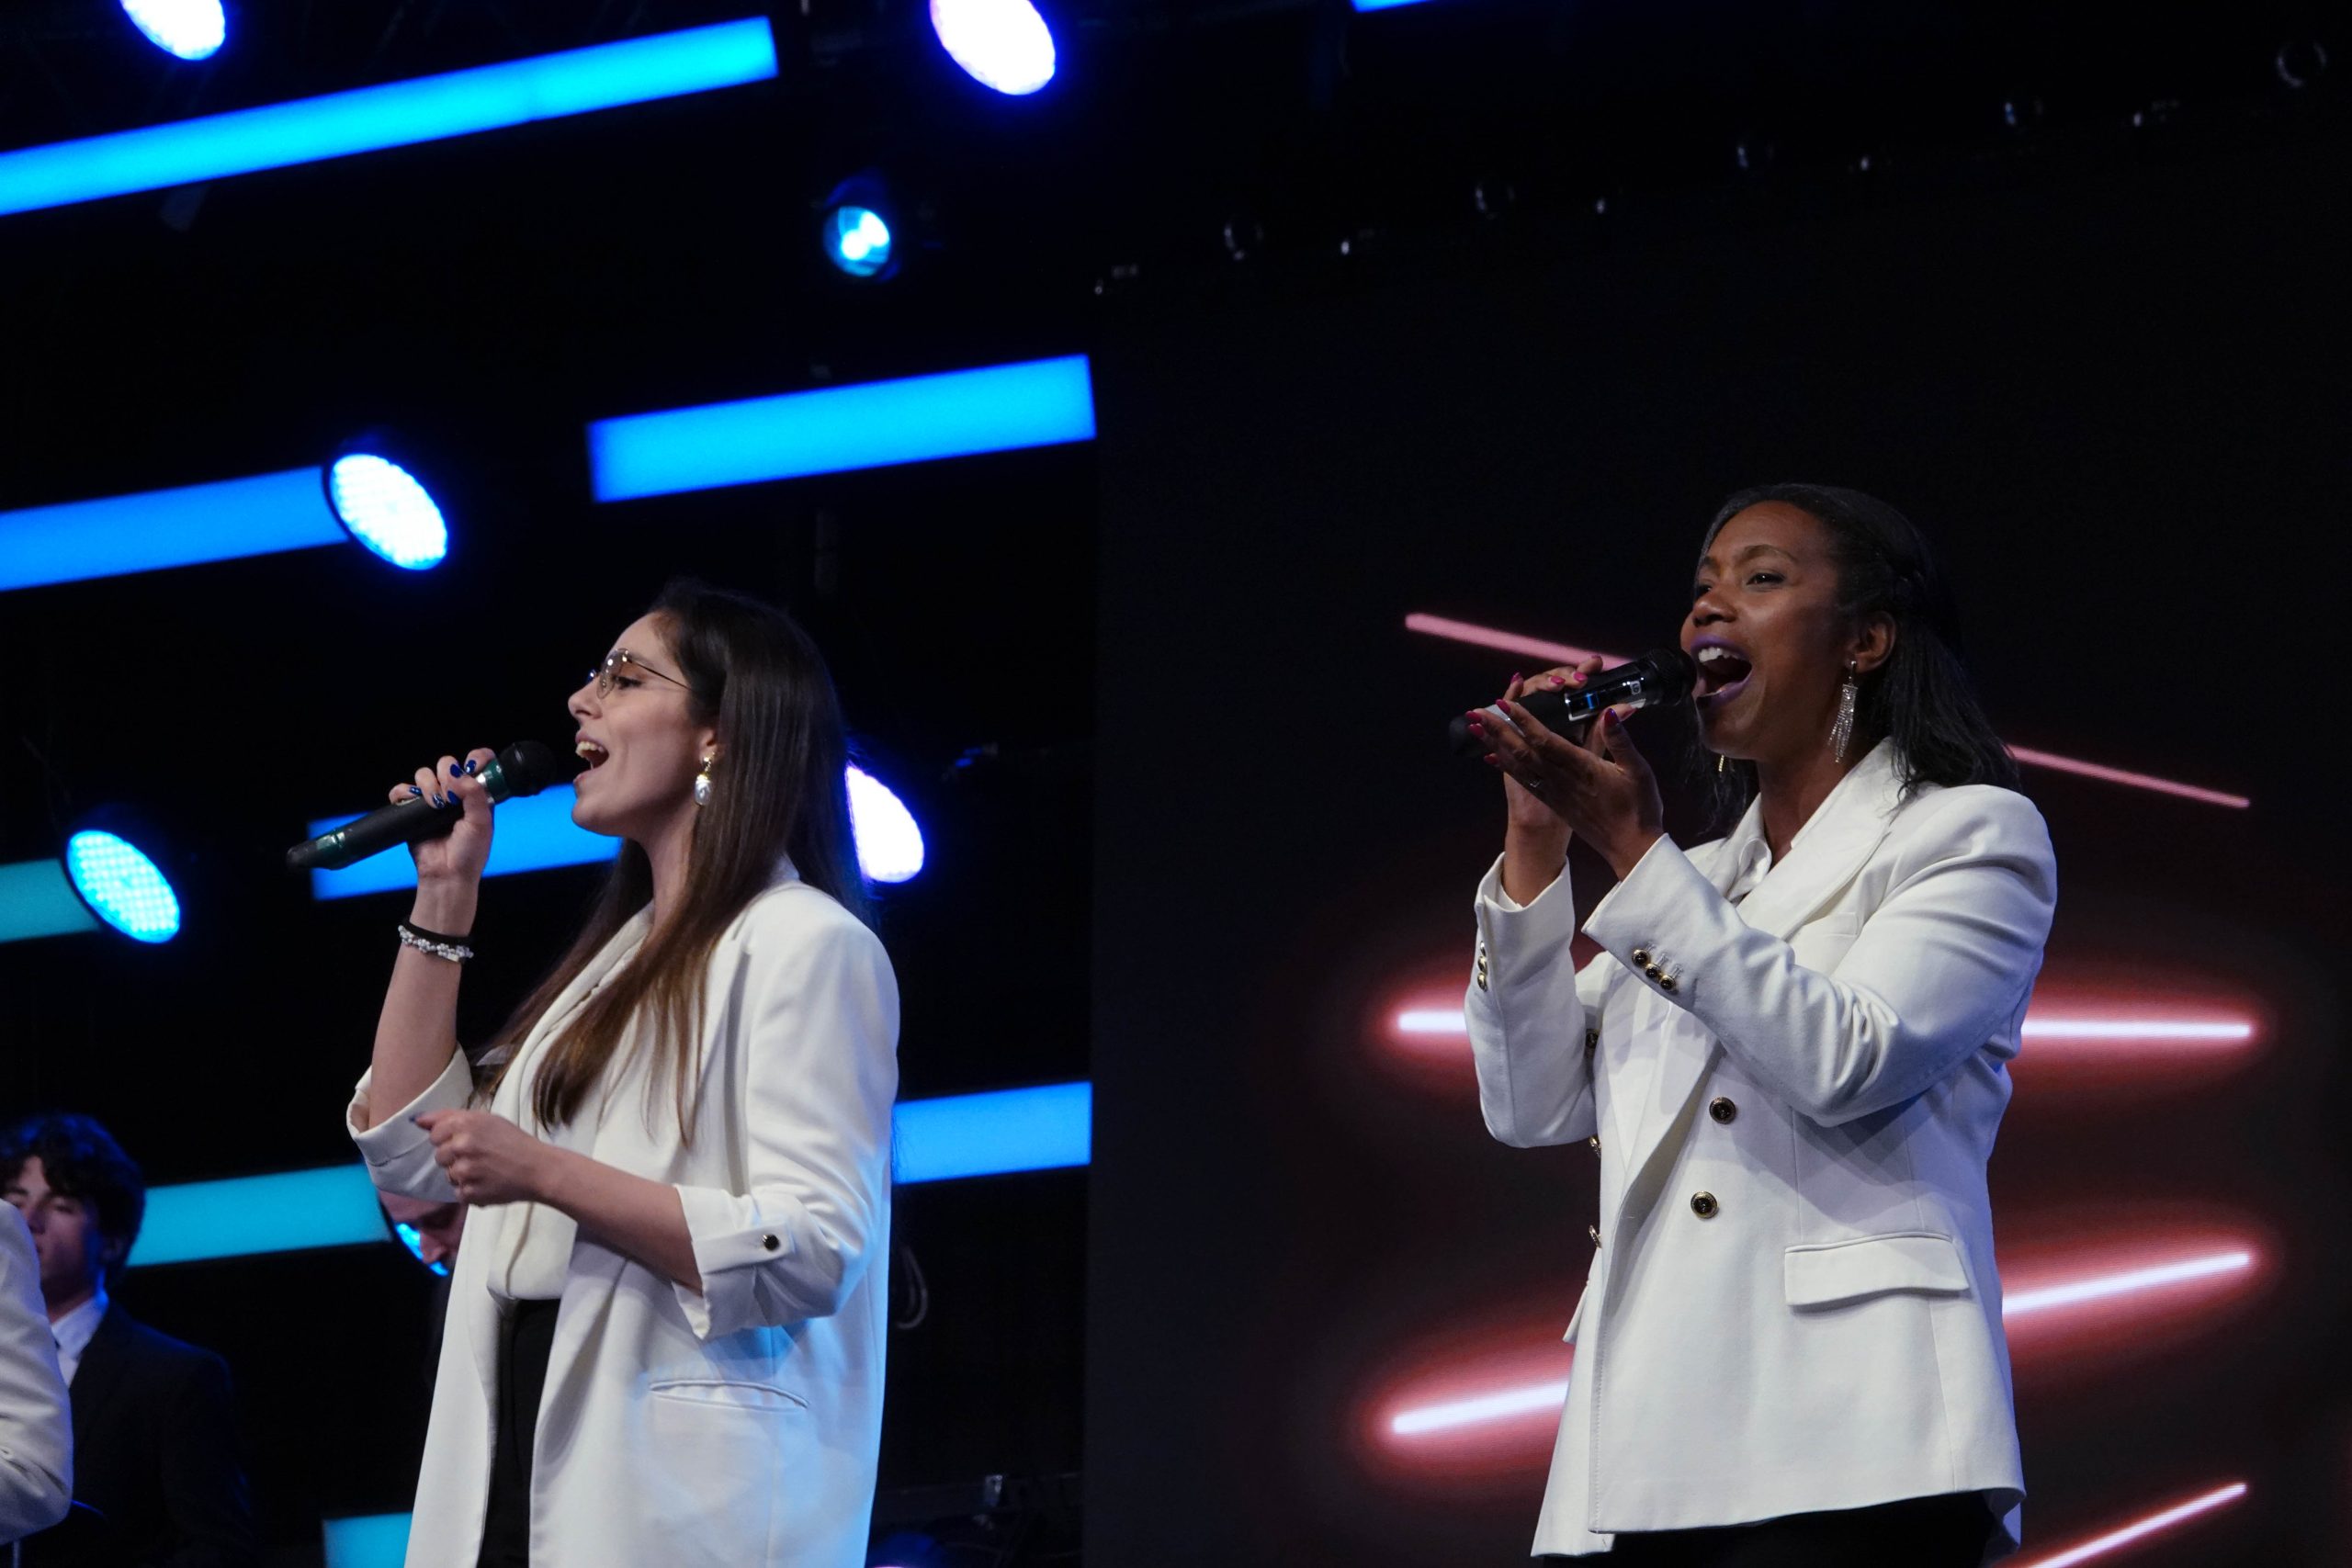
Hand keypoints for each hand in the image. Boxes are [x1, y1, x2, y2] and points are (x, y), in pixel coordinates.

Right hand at [388, 747, 498, 885]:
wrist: (447, 875)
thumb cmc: (470, 852)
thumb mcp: (482, 822)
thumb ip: (475, 794)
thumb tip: (458, 772)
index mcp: (477, 794)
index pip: (478, 762)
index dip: (476, 758)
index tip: (472, 765)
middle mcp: (455, 794)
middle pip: (446, 763)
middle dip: (447, 774)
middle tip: (450, 796)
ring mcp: (433, 801)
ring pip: (424, 774)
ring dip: (428, 785)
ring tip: (435, 805)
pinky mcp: (412, 810)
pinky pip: (402, 791)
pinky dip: (404, 792)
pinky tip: (413, 803)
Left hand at [415, 1109, 551, 1206]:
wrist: (538, 1169)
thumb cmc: (514, 1141)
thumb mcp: (487, 1120)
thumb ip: (451, 1117)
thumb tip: (418, 1120)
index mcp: (465, 1124)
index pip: (434, 1133)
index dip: (448, 1138)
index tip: (466, 1142)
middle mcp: (461, 1146)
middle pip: (439, 1156)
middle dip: (455, 1158)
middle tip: (479, 1157)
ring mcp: (463, 1171)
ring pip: (448, 1175)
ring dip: (462, 1175)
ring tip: (485, 1172)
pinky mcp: (468, 1193)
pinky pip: (458, 1193)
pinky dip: (471, 1191)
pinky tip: (487, 1184)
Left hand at [1479, 682, 1665, 879]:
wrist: (1631, 849)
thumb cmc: (1639, 809)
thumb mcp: (1637, 770)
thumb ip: (1619, 739)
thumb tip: (1610, 710)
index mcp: (1581, 768)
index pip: (1545, 740)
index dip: (1523, 720)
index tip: (1505, 703)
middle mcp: (1561, 780)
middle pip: (1523, 750)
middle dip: (1498, 729)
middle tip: (1476, 712)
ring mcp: (1555, 793)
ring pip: (1519, 764)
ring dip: (1495, 745)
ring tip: (1476, 728)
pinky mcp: (1554, 802)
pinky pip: (1524, 780)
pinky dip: (1506, 766)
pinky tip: (1492, 757)